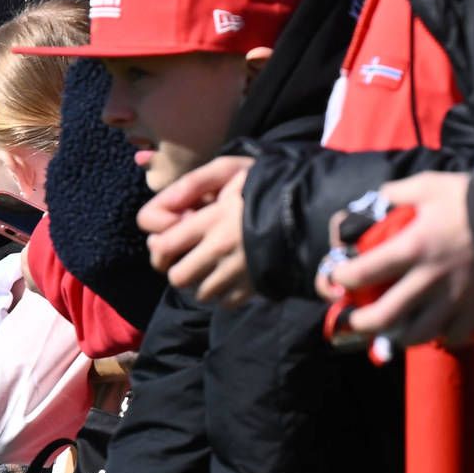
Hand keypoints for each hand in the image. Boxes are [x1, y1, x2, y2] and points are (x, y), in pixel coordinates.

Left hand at [142, 156, 255, 306]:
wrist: (314, 209)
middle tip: (186, 258)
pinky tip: (232, 275)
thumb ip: (194, 184)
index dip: (159, 248)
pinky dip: (224, 293)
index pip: (164, 246)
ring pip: (200, 294)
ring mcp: (239, 273)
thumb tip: (167, 206)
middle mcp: (222, 250)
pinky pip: (225, 302)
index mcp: (213, 219)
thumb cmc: (268, 184)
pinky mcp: (255, 288)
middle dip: (177, 269)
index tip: (166, 241)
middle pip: (178, 277)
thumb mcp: (231, 169)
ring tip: (212, 265)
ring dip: (201, 282)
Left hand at [315, 171, 473, 348]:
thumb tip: (377, 201)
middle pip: (383, 316)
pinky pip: (452, 336)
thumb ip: (396, 195)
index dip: (341, 279)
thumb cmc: (473, 199)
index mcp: (413, 247)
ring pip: (416, 335)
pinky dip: (440, 336)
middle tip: (354, 319)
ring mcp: (453, 300)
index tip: (337, 279)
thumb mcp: (429, 185)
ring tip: (392, 329)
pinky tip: (435, 326)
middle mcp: (428, 280)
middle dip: (360, 322)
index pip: (362, 272)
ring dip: (398, 335)